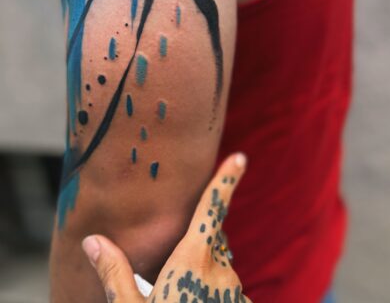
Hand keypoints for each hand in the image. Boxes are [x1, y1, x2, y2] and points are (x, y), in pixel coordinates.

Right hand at [82, 153, 251, 301]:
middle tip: (173, 275)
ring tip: (182, 300)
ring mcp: (237, 292)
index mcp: (194, 260)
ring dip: (203, 273)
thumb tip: (92, 240)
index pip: (212, 209)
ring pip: (219, 265)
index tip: (240, 157)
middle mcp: (222, 270)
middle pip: (212, 240)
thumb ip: (114, 271)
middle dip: (196, 243)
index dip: (226, 181)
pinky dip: (213, 291)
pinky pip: (228, 287)